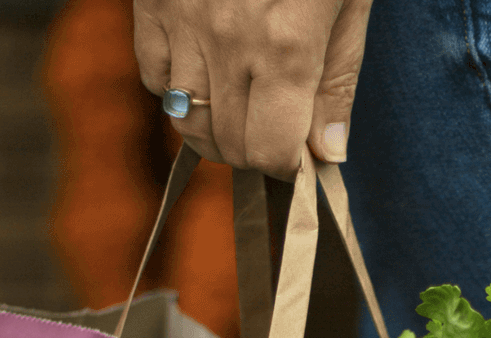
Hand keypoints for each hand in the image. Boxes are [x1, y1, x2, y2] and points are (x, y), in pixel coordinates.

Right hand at [132, 0, 372, 178]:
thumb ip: (338, 78)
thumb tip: (329, 154)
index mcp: (288, 44)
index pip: (271, 151)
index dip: (287, 165)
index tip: (299, 154)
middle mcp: (230, 40)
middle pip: (228, 143)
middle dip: (255, 151)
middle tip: (274, 131)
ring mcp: (183, 19)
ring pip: (184, 119)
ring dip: (215, 127)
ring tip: (242, 105)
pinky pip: (152, 76)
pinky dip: (176, 89)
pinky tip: (205, 70)